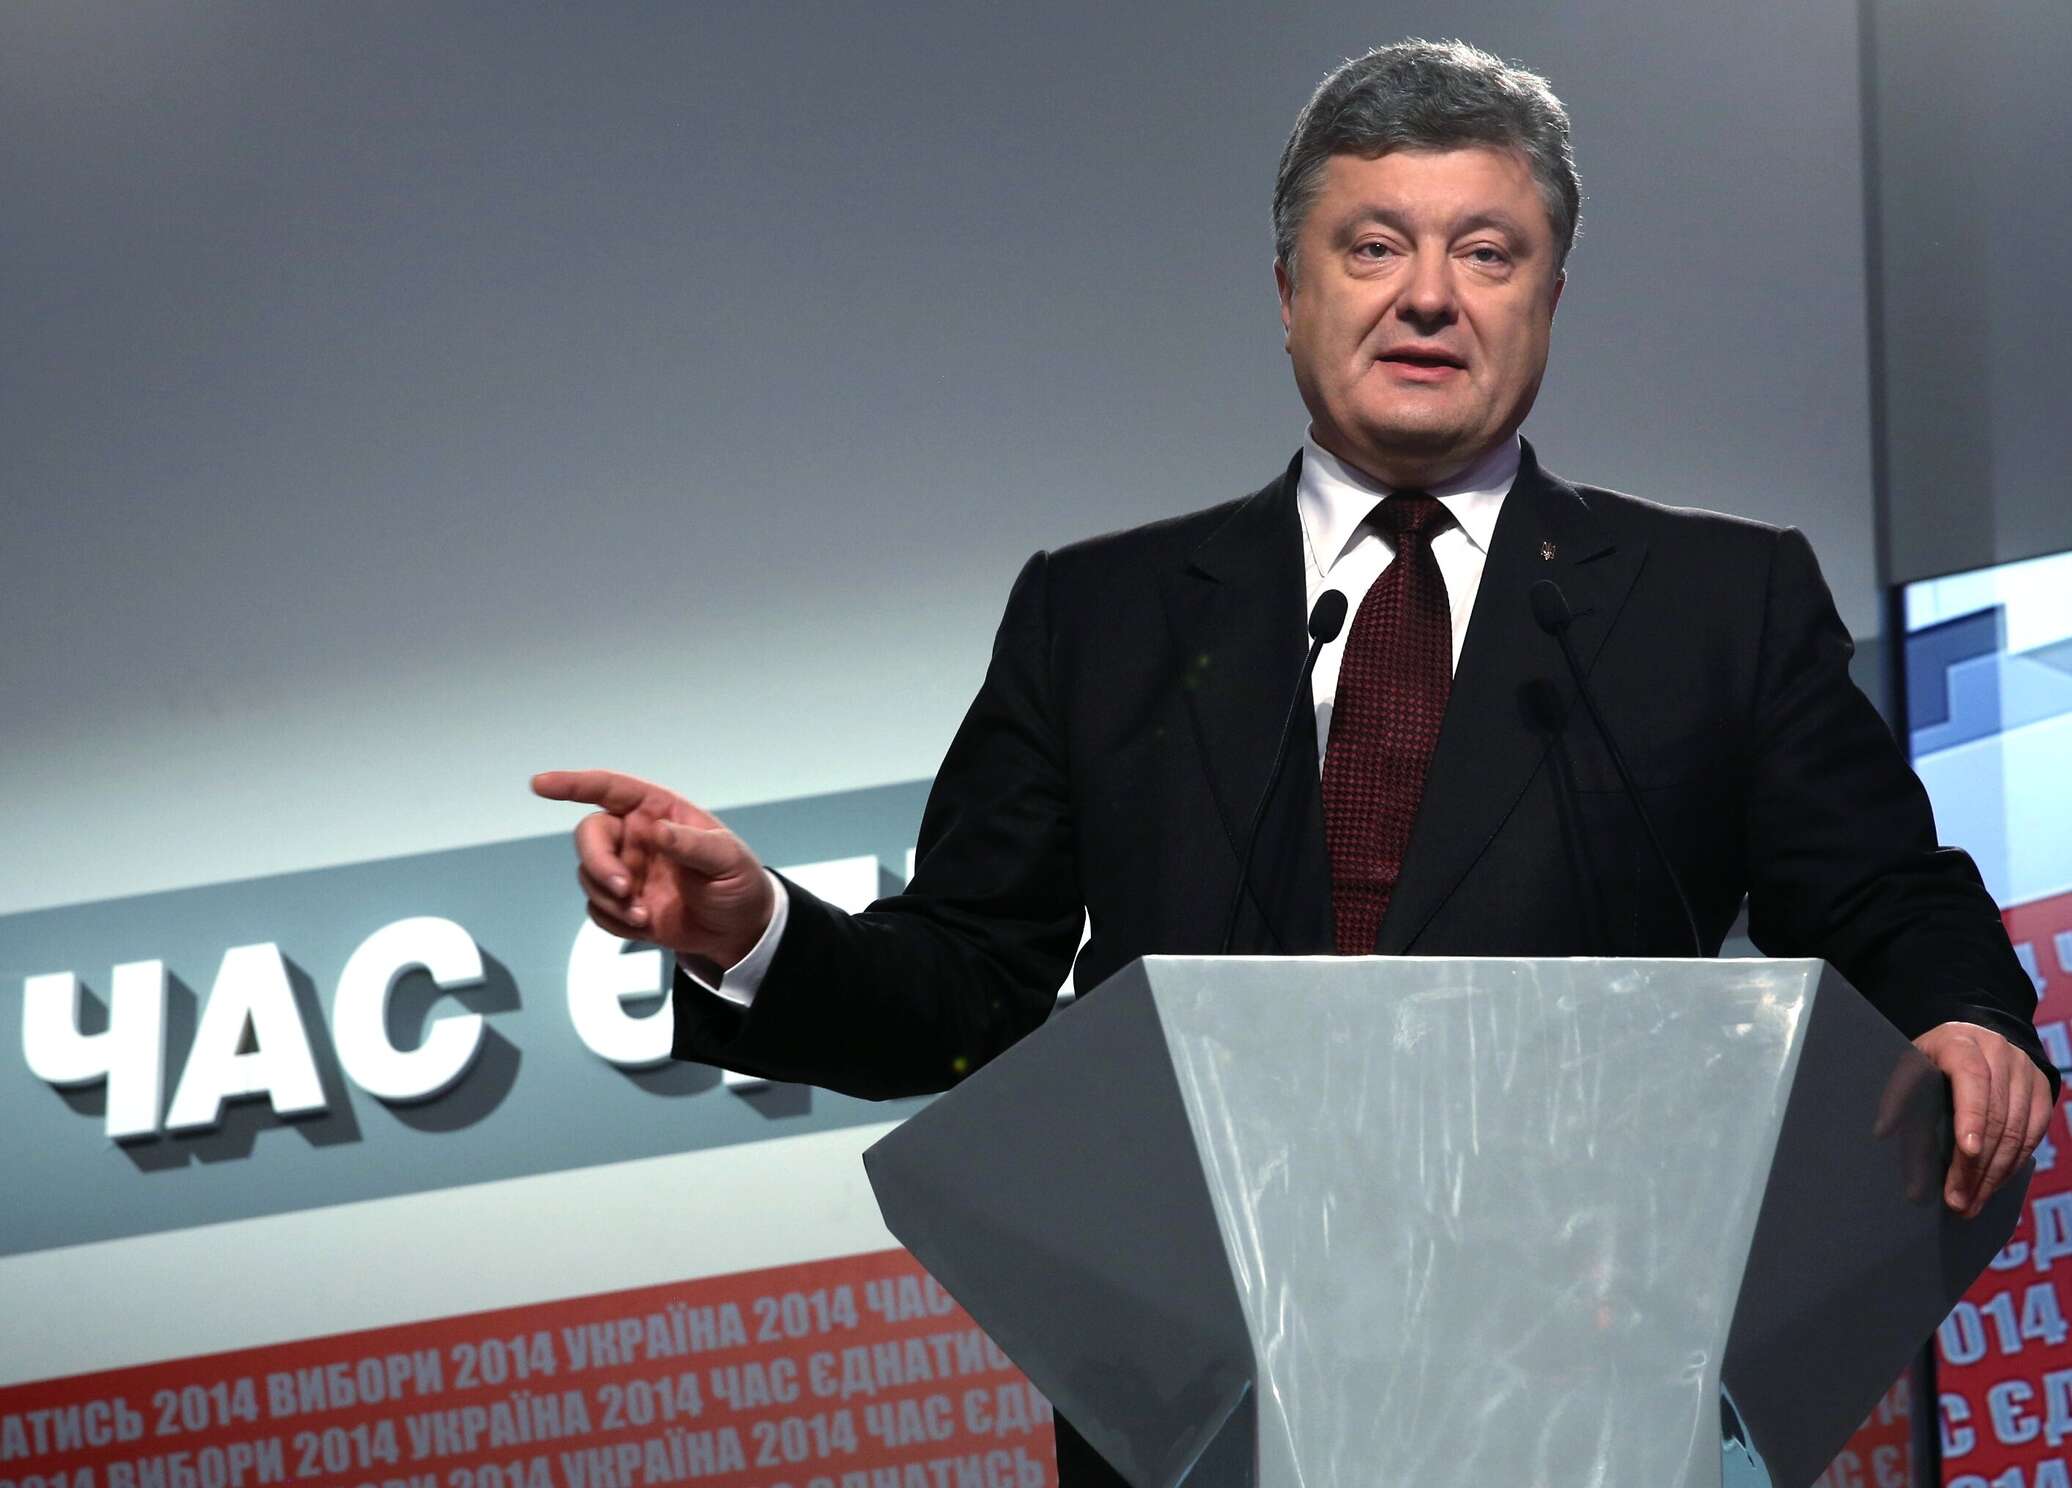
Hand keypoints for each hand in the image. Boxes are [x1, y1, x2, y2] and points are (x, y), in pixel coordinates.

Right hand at [531, 769, 775, 966]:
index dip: (573, 784)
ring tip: (644, 915)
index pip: (609, 789)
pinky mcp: (621, 903)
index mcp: (658, 811)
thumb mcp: (728, 859)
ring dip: (610, 899)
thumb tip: (657, 831)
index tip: (540, 784)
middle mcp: (635, 836)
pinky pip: (596, 909)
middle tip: (623, 888)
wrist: (737, 929)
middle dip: (598, 862)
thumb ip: (693, 844)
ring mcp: (625, 869)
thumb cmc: (738, 881)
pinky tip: (645, 925)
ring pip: (588, 875)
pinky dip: (614, 921)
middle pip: (589, 835)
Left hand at [1914, 1021, 2056, 1217]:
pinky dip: (2012, 1166)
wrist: (1974, 1034)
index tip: (1966, 1152)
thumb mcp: (1910, 1066)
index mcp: (1961, 1043)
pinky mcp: (2042, 1092)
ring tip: (1971, 1204)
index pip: (1972, 1080)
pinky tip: (1991, 1186)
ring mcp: (2026, 1073)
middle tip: (1958, 1201)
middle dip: (1976, 1165)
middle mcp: (2000, 1055)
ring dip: (1994, 1175)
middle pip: (1997, 1116)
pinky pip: (2032, 1136)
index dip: (1972, 1117)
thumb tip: (1882, 1132)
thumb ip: (1899, 1097)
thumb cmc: (1933, 1056)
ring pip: (2018, 1132)